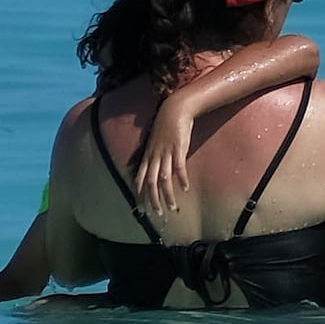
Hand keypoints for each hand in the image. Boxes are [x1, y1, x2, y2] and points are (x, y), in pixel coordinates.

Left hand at [129, 93, 208, 218]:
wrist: (175, 109)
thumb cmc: (167, 125)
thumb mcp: (157, 143)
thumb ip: (156, 156)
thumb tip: (158, 169)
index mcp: (147, 156)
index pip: (139, 180)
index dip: (139, 195)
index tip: (142, 209)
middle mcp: (153, 157)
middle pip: (149, 183)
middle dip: (152, 201)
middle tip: (158, 214)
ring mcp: (165, 153)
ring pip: (163, 179)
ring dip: (167, 195)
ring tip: (172, 208)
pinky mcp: (178, 148)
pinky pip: (178, 167)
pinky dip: (181, 179)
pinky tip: (185, 188)